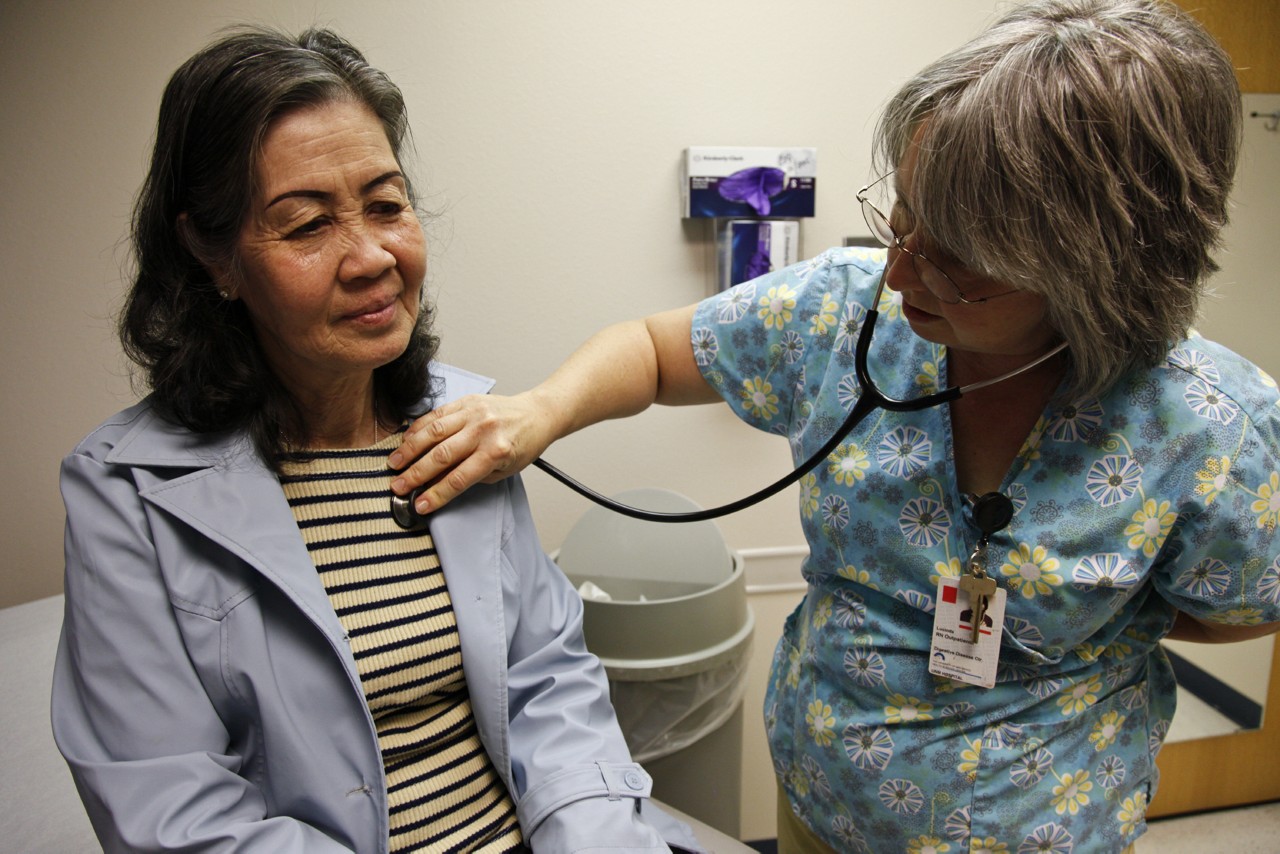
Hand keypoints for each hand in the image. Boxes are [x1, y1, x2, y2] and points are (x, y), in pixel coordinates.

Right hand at [389, 393, 554, 513]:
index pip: (459, 478)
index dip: (436, 494)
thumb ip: (471, 477)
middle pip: (441, 456)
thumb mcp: (503, 470)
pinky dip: (418, 427)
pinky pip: (437, 414)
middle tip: (398, 486)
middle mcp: (483, 430)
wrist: (537, 414)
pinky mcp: (466, 401)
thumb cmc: (523, 444)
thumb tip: (438, 483)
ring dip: (410, 449)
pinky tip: (406, 439)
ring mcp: (474, 413)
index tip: (419, 504)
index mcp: (496, 452)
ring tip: (394, 463)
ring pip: (434, 432)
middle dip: (416, 474)